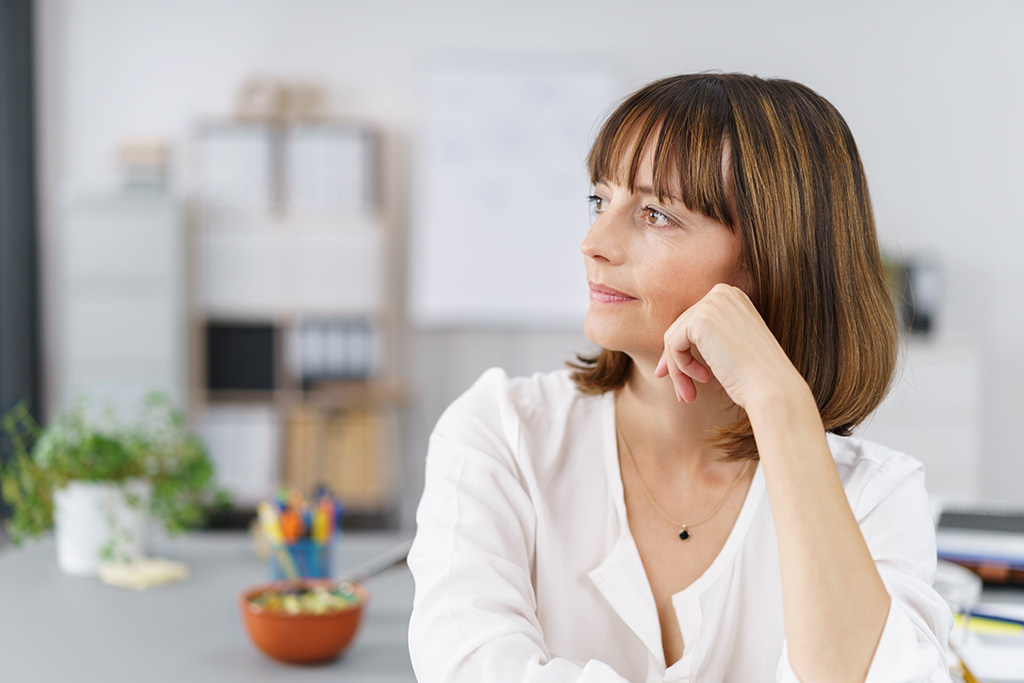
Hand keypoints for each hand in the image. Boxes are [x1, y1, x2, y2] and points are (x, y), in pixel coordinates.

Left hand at [654, 283, 804, 409]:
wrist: (771, 386)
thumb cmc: (755, 375)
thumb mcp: (729, 347)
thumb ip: (705, 338)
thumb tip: (667, 347)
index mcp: (732, 297)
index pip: (693, 322)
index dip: (682, 352)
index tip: (682, 379)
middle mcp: (722, 293)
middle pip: (681, 329)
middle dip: (677, 364)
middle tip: (683, 395)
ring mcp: (711, 303)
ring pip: (673, 338)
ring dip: (678, 371)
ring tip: (688, 395)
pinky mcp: (700, 319)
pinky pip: (673, 345)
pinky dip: (680, 367)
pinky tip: (703, 379)